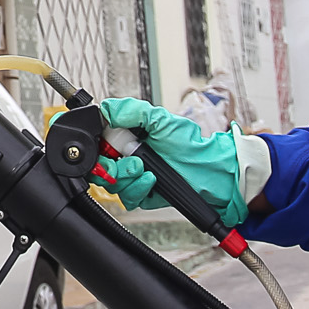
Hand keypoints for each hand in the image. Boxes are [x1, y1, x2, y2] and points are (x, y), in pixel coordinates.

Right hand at [91, 96, 269, 226]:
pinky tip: (151, 180)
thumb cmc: (190, 143)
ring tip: (145, 169)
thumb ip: (131, 110)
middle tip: (126, 161)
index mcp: (128, 137)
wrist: (211, 169)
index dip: (97, 147)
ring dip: (127, 176)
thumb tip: (105, 110)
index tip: (102, 147)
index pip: (99, 143)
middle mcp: (128, 157)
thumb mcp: (160, 119)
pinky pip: (128, 198)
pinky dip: (138, 188)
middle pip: (100, 166)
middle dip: (110, 166)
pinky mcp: (142, 195)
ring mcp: (134, 177)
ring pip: (113, 183)